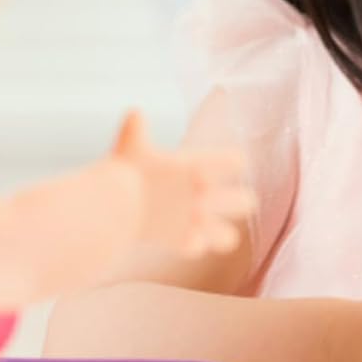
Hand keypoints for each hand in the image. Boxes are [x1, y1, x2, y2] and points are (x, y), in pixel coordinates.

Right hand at [111, 111, 255, 255]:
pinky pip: (200, 249)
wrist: (113, 204)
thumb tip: (135, 112)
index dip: (234, 163)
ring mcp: (195, 222)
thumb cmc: (124, 170)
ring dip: (223, 233)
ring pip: (230, 237)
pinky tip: (187, 239)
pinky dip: (194, 245)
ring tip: (214, 229)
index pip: (238, 163)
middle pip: (247, 202)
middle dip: (240, 201)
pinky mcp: (181, 243)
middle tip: (226, 199)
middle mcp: (204, 195)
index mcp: (199, 166)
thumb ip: (137, 127)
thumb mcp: (131, 142)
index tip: (227, 165)